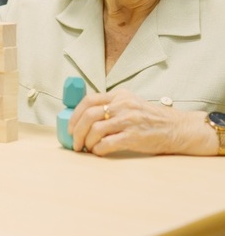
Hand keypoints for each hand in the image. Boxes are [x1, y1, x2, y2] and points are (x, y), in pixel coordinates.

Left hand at [68, 89, 216, 155]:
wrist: (177, 129)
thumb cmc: (151, 119)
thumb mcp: (130, 104)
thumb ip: (111, 106)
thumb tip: (83, 119)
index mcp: (120, 96)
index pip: (89, 100)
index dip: (75, 115)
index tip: (70, 127)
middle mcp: (123, 106)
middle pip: (88, 115)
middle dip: (76, 131)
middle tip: (74, 142)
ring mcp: (129, 121)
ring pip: (95, 130)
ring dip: (86, 141)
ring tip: (86, 148)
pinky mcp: (134, 137)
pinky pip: (107, 143)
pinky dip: (98, 149)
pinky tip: (99, 152)